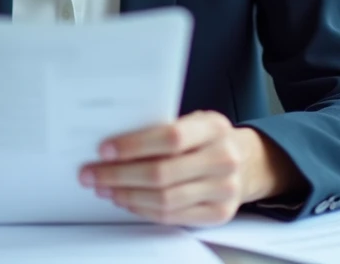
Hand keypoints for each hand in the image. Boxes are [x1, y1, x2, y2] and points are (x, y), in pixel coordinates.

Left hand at [79, 111, 293, 226]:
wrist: (247, 162)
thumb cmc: (208, 138)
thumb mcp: (194, 122)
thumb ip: (163, 128)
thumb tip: (113, 143)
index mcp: (214, 127)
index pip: (170, 138)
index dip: (134, 145)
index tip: (104, 150)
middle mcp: (223, 159)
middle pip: (162, 173)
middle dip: (119, 175)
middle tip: (92, 174)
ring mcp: (224, 190)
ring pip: (164, 199)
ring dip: (126, 195)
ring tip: (104, 188)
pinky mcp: (218, 214)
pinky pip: (172, 216)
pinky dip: (143, 209)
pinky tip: (126, 200)